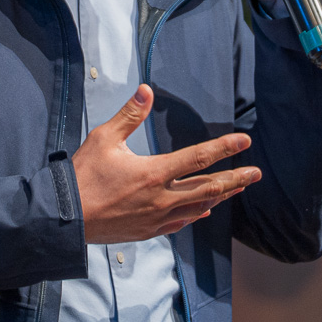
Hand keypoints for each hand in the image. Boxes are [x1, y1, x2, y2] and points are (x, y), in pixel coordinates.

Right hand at [72, 85, 260, 243]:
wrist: (65, 219)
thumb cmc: (82, 177)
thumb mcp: (104, 139)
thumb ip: (130, 115)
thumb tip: (146, 90)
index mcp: (154, 173)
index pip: (199, 157)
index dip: (225, 148)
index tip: (244, 141)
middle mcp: (161, 198)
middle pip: (208, 187)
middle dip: (235, 179)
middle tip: (256, 173)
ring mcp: (156, 218)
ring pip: (199, 207)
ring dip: (221, 196)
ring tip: (236, 188)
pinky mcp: (148, 231)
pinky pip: (181, 223)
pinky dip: (197, 214)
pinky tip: (205, 210)